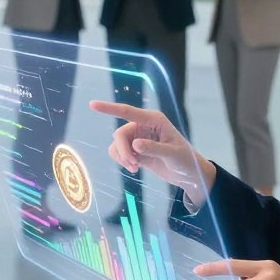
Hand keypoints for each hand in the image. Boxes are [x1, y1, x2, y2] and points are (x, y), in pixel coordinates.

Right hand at [90, 100, 215, 205]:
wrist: (187, 174)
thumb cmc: (184, 160)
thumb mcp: (172, 154)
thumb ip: (154, 149)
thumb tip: (135, 145)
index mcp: (153, 120)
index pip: (127, 112)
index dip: (109, 108)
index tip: (92, 105)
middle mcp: (143, 126)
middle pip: (120, 134)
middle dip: (123, 150)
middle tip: (133, 164)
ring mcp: (138, 138)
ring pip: (117, 144)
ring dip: (122, 157)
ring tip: (135, 167)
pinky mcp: (135, 150)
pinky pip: (119, 152)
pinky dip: (122, 161)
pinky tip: (135, 167)